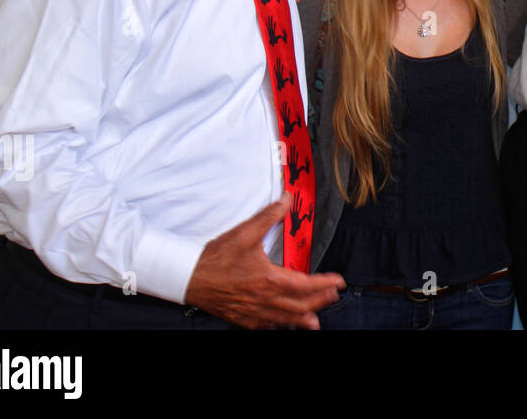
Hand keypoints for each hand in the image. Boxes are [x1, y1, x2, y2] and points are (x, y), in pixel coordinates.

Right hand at [183, 192, 344, 329]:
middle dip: (320, 301)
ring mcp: (253, 312)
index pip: (305, 284)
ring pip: (285, 319)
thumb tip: (287, 200)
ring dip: (303, 318)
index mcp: (269, 279)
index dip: (325, 283)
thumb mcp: (245, 233)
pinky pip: (266, 326)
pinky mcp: (241, 318)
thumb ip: (269, 216)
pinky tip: (283, 324)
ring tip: (315, 320)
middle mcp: (264, 300)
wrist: (188, 277)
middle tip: (333, 296)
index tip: (338, 281)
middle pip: (300, 306)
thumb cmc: (216, 258)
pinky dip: (279, 325)